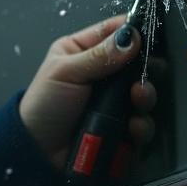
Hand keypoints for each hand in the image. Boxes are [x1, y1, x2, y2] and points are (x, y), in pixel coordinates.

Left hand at [19, 15, 156, 168]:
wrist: (37, 154)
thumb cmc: (44, 105)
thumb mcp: (65, 73)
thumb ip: (99, 55)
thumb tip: (132, 36)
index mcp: (86, 52)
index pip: (115, 32)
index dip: (134, 31)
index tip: (149, 35)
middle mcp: (105, 75)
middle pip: (138, 63)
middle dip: (146, 68)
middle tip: (142, 74)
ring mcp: (116, 104)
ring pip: (145, 93)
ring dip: (145, 95)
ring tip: (137, 99)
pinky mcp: (124, 130)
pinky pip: (143, 124)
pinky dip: (142, 125)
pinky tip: (131, 126)